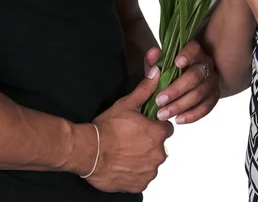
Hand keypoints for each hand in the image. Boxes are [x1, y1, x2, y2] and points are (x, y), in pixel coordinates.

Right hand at [85, 68, 172, 193]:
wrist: (88, 151)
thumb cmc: (107, 128)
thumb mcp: (127, 104)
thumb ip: (145, 89)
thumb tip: (156, 73)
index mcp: (158, 133)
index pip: (166, 128)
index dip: (155, 125)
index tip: (144, 125)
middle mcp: (158, 154)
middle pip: (159, 146)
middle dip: (149, 142)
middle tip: (131, 138)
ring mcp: (149, 171)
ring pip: (151, 162)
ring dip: (142, 158)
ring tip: (125, 151)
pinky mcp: (139, 185)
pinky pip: (142, 177)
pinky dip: (135, 172)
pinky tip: (123, 163)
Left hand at [153, 40, 219, 123]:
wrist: (185, 82)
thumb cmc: (170, 71)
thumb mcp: (160, 65)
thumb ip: (154, 60)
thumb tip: (153, 52)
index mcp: (194, 51)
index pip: (194, 48)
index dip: (187, 55)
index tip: (176, 63)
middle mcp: (206, 64)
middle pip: (195, 75)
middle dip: (176, 89)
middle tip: (159, 100)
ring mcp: (212, 80)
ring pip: (200, 93)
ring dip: (180, 105)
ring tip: (163, 114)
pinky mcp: (214, 96)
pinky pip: (206, 107)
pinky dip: (192, 115)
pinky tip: (178, 119)